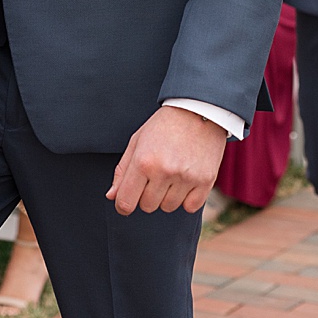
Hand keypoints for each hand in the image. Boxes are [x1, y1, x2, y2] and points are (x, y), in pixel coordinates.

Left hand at [105, 105, 226, 215]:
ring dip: (167, 196)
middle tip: (154, 175)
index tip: (125, 202)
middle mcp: (164, 171)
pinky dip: (187, 199)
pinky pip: (190, 207)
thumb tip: (112, 196)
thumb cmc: (164, 126)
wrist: (197, 111)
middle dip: (147, 195)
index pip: (126, 201)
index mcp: (143, 161)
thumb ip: (122, 171)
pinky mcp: (205, 181)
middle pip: (147, 206)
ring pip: (168, 207)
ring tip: (172, 174)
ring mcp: (186, 177)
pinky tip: (186, 181)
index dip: (123, 205)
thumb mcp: (137, 141)